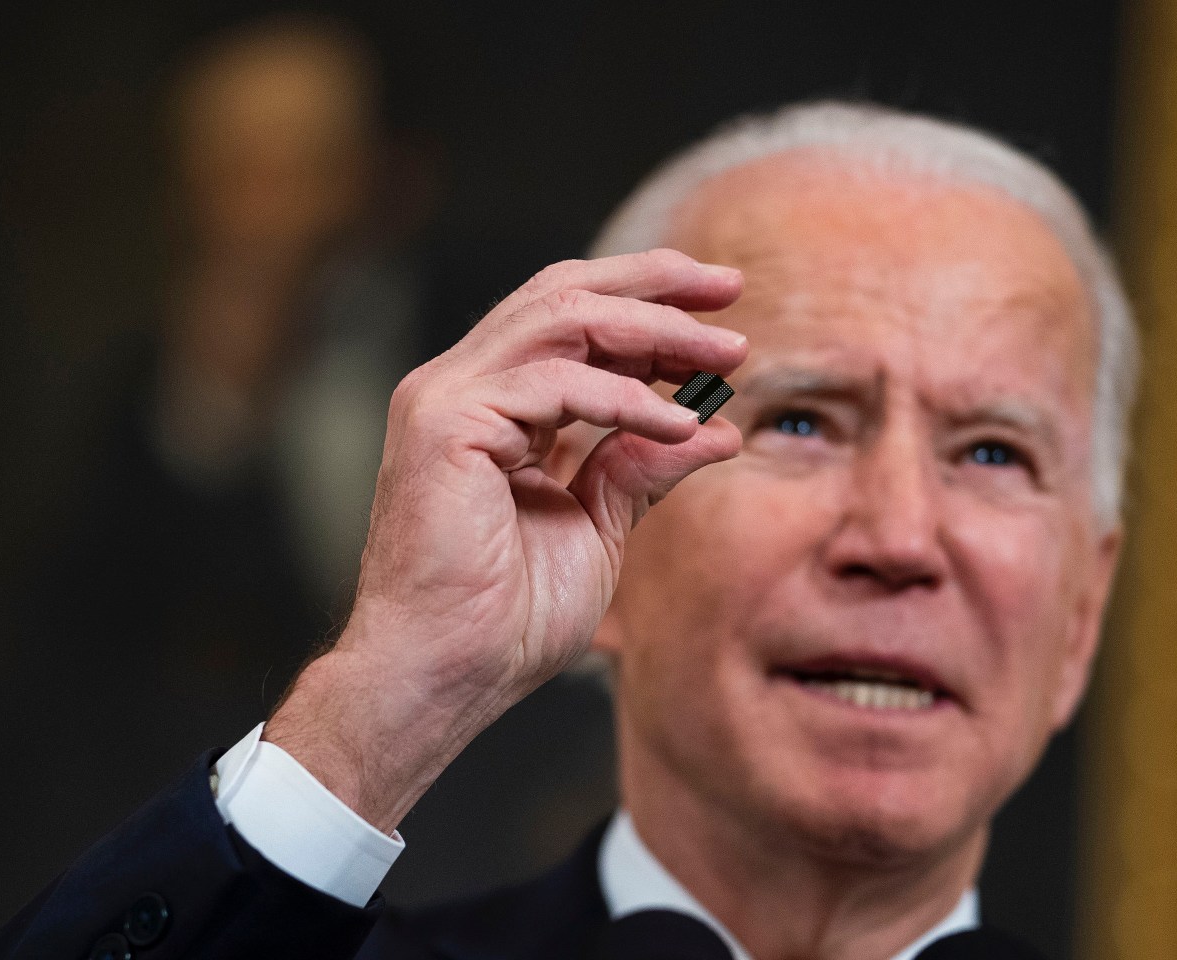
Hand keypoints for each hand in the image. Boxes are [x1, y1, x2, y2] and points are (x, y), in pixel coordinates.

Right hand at [264, 250, 746, 830]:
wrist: (446, 676)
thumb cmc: (507, 617)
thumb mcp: (599, 525)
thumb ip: (641, 466)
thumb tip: (715, 427)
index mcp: (491, 403)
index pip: (571, 318)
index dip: (648, 304)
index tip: (723, 313)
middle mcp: (461, 384)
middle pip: (565, 292)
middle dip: (655, 283)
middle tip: (731, 286)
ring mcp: (446, 397)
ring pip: (563, 319)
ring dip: (655, 330)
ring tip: (724, 354)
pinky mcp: (445, 424)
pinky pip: (554, 384)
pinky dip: (627, 400)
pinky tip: (680, 422)